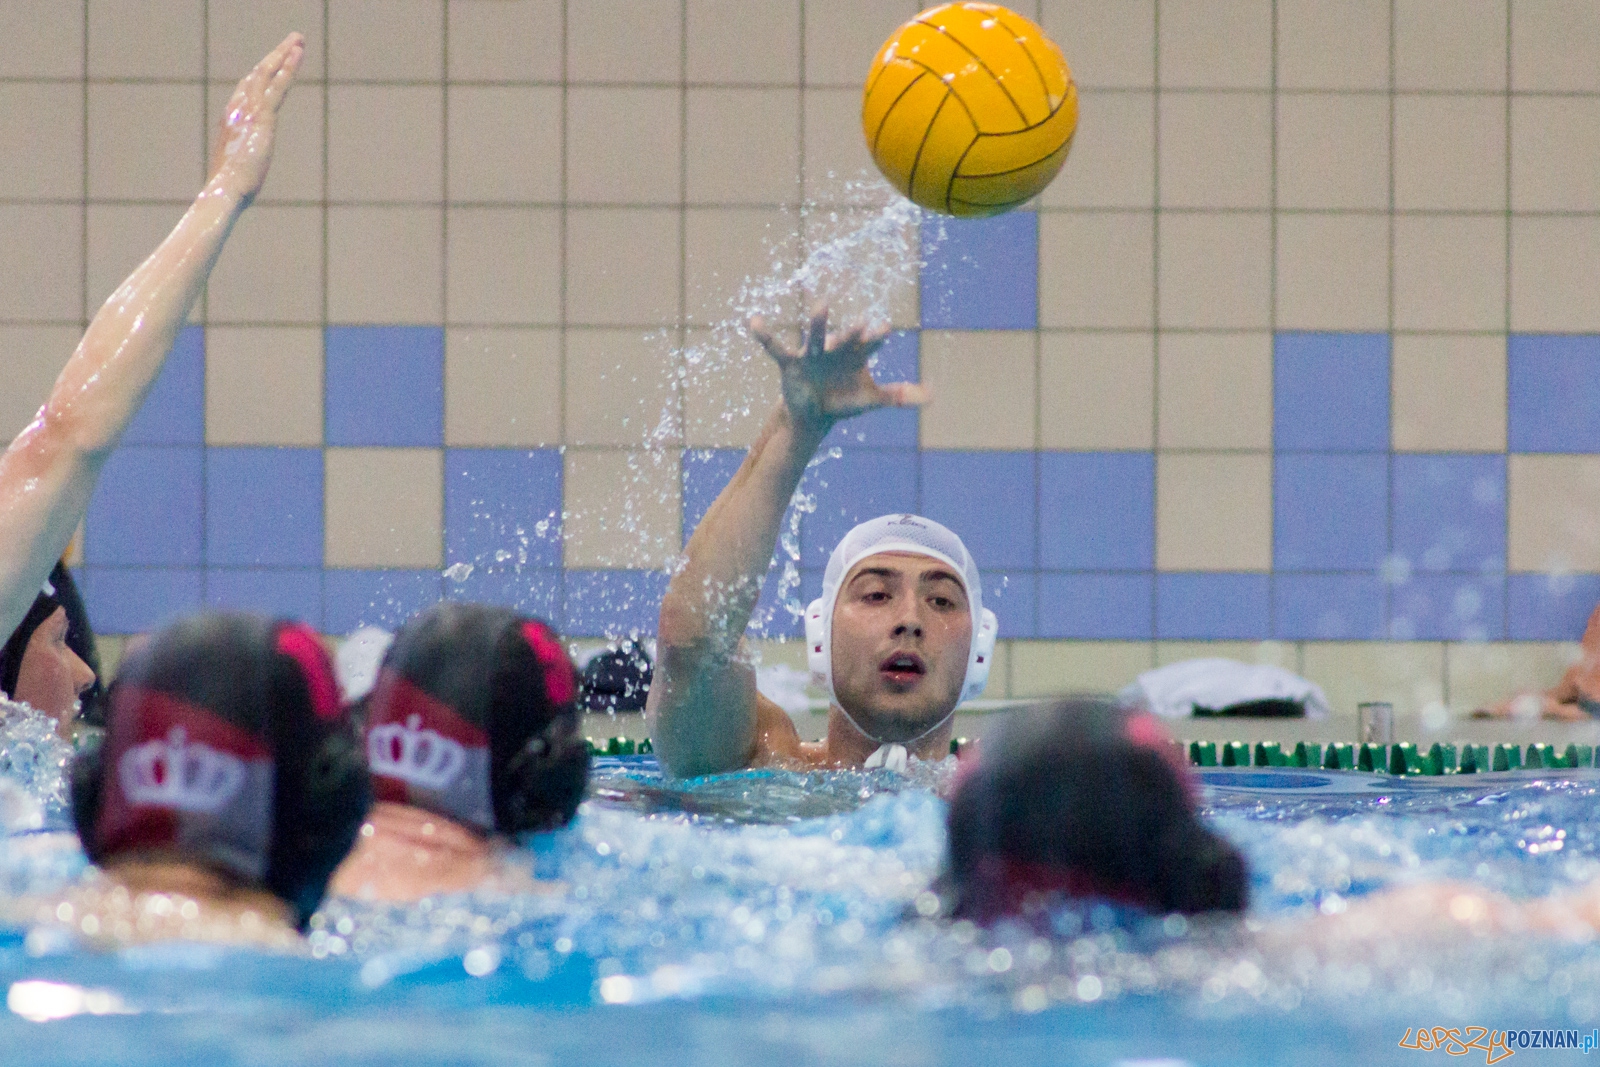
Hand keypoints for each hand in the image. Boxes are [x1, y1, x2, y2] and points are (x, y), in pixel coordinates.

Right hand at [207, 32, 304, 204]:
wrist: (225, 190)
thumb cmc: (230, 189)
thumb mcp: (237, 169)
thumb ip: (242, 161)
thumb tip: (241, 178)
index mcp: (231, 121)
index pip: (246, 90)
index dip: (259, 74)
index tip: (269, 63)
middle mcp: (237, 109)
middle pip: (257, 75)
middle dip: (274, 57)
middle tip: (289, 42)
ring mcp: (249, 110)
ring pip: (268, 73)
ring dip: (284, 54)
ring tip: (298, 39)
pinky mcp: (262, 116)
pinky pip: (278, 84)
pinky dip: (288, 67)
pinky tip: (297, 53)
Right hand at [750, 306, 927, 432]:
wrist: (815, 413)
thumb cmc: (844, 399)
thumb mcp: (871, 399)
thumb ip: (899, 396)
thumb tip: (932, 396)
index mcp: (855, 354)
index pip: (870, 343)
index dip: (876, 336)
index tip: (883, 329)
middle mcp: (834, 347)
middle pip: (845, 337)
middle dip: (850, 332)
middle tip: (859, 325)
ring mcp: (812, 353)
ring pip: (815, 335)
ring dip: (819, 322)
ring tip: (822, 305)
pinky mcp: (792, 363)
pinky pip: (776, 348)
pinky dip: (764, 335)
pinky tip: (752, 321)